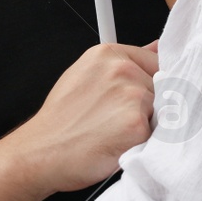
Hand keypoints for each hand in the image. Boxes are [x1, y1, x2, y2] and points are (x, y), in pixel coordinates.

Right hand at [2, 43, 156, 194]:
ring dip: (146, 124)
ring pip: (161, 110)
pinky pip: (155, 134)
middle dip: (149, 106)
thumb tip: (157, 47)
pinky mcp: (136, 124)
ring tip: (115, 132)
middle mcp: (122, 70)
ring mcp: (131, 95)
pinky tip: (117, 144)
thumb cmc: (61, 121)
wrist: (39, 153)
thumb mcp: (86, 75)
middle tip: (116, 121)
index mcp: (108, 54)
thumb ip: (126, 61)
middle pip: (162, 87)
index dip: (152, 85)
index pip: (156, 62)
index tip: (140, 99)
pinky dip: (142, 143)